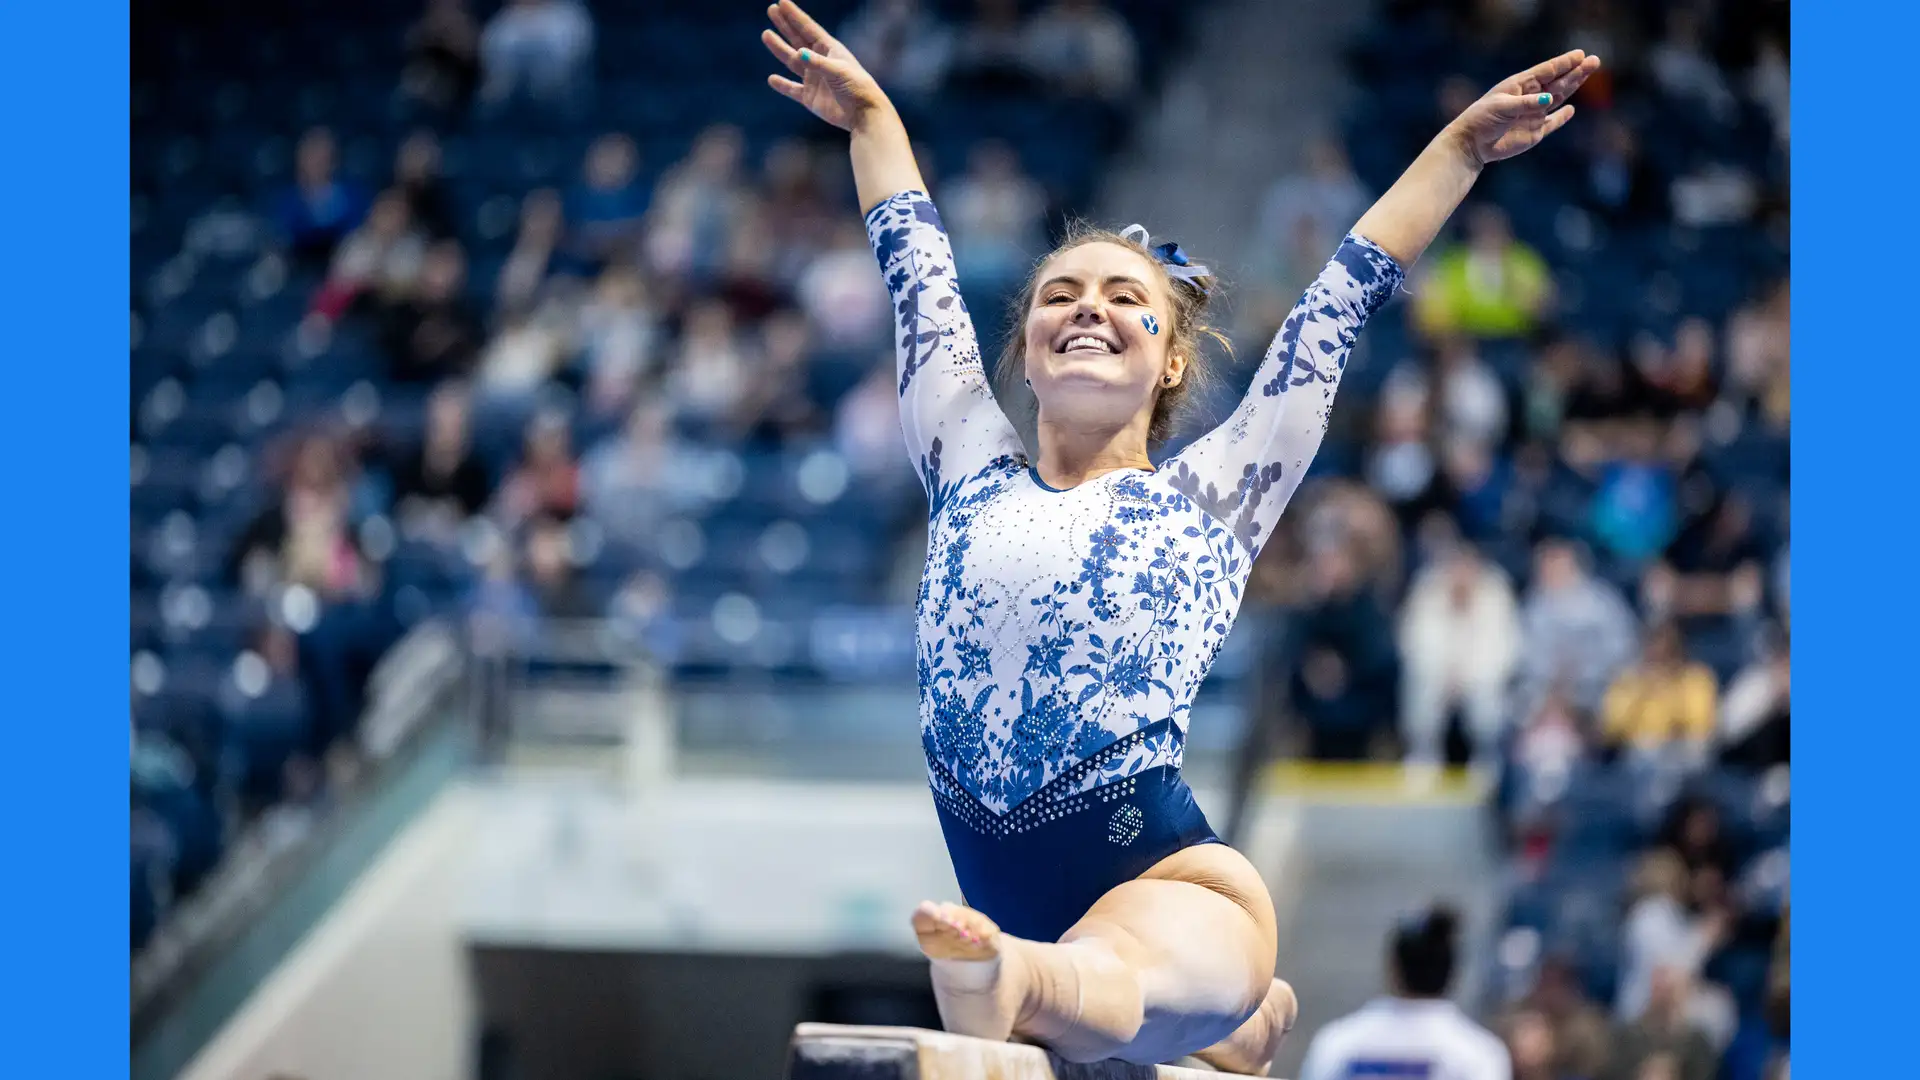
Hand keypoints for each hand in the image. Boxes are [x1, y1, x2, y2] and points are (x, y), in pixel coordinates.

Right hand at [762, 1, 888, 132]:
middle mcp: (821, 62)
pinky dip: (783, 85)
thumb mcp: (838, 72)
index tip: (782, 2)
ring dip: (779, 49)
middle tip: (771, 9)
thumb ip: (818, 63)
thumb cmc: (857, 88)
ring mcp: (815, 79)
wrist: (863, 115)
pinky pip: (793, 90)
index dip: (795, 15)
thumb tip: (799, 53)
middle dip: (785, 25)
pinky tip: (772, 78)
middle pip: (798, 40)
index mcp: (830, 50)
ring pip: (793, 61)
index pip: (808, 29)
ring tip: (766, 34)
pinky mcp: (811, 98)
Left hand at [1445, 50, 1602, 165]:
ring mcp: (1533, 115)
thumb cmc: (1482, 119)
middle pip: (1558, 82)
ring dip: (1573, 86)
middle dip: (1576, 72)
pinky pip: (1552, 123)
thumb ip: (1526, 103)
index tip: (1580, 55)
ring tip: (1588, 73)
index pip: (1547, 71)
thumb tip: (1550, 100)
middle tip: (1595, 61)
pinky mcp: (1534, 132)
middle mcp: (1530, 98)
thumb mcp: (1502, 107)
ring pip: (1558, 98)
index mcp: (1520, 85)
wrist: (1472, 144)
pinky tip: (1571, 109)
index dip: (1564, 63)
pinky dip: (1561, 117)